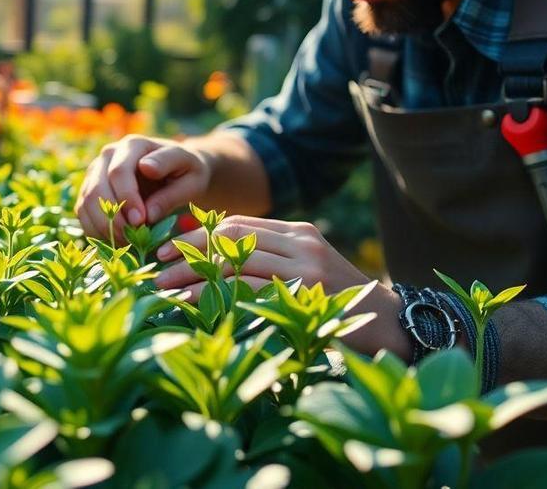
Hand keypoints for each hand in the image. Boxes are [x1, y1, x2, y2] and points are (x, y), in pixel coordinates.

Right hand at [74, 135, 212, 240]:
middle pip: (96, 189)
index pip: (119, 172)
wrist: (177, 170)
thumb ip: (172, 193)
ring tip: (126, 243)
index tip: (141, 221)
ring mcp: (96, 172)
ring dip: (103, 227)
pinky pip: (83, 213)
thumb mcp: (192, 177)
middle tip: (132, 238)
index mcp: (133, 145)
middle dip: (112, 218)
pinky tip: (115, 242)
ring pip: (86, 203)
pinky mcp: (90, 189)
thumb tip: (147, 212)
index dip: (127, 199)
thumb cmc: (187, 172)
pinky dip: (95, 230)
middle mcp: (108, 155)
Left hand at [155, 214, 412, 359]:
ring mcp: (305, 269)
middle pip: (230, 239)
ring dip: (194, 277)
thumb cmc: (337, 299)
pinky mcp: (306, 295)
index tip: (166, 248)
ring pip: (235, 264)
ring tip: (165, 289)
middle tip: (157, 268)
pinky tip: (192, 304)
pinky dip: (215, 297)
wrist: (389, 323)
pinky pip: (249, 292)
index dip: (197, 234)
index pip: (236, 223)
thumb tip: (210, 253)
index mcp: (297, 231)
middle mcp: (300, 244)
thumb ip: (267, 256)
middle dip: (188, 253)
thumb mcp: (304, 266)